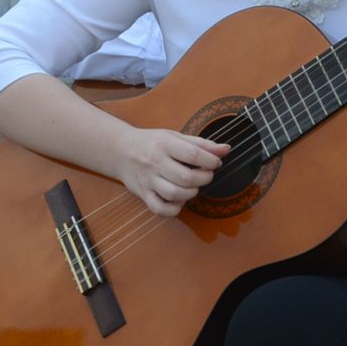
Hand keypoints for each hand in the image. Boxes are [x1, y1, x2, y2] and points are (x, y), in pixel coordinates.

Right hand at [113, 127, 228, 217]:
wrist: (120, 150)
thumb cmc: (152, 143)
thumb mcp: (174, 136)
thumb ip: (201, 144)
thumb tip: (226, 149)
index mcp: (164, 144)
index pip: (193, 155)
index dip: (210, 161)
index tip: (215, 163)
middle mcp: (155, 162)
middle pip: (186, 178)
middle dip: (204, 179)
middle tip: (206, 175)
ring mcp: (148, 180)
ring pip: (175, 194)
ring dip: (191, 193)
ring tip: (193, 186)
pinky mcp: (143, 194)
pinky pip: (160, 209)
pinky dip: (174, 209)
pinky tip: (179, 200)